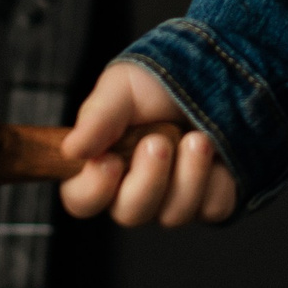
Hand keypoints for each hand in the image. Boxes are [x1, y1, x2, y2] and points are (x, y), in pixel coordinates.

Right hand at [59, 61, 237, 227]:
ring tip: (197, 138)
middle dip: (148, 180)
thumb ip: (98, 117)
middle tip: (158, 142)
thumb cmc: (155, 83)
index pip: (82, 200)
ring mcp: (172, 199)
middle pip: (130, 214)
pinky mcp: (210, 200)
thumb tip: (72, 149)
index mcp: (102, 166)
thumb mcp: (122, 87)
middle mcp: (134, 190)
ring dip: (188, 176)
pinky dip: (215, 178)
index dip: (93, 189)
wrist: (208, 72)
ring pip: (173, 215)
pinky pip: (213, 208)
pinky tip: (215, 148)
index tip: (109, 161)